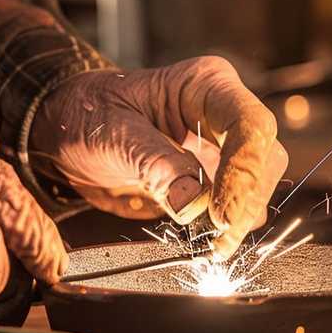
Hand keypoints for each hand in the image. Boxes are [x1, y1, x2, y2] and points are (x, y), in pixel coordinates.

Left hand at [30, 56, 288, 259]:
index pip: (250, 124)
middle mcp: (224, 112)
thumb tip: (194, 203)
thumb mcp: (114, 134)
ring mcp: (223, 145)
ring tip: (214, 247)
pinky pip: (238, 203)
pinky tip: (209, 242)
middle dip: (247, 200)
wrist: (66, 132)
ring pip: (259, 183)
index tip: (223, 213)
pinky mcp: (214, 177)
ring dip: (242, 218)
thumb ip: (155, 165)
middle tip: (220, 239)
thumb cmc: (86, 115)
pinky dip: (229, 226)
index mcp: (206, 85)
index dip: (246, 170)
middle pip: (264, 156)